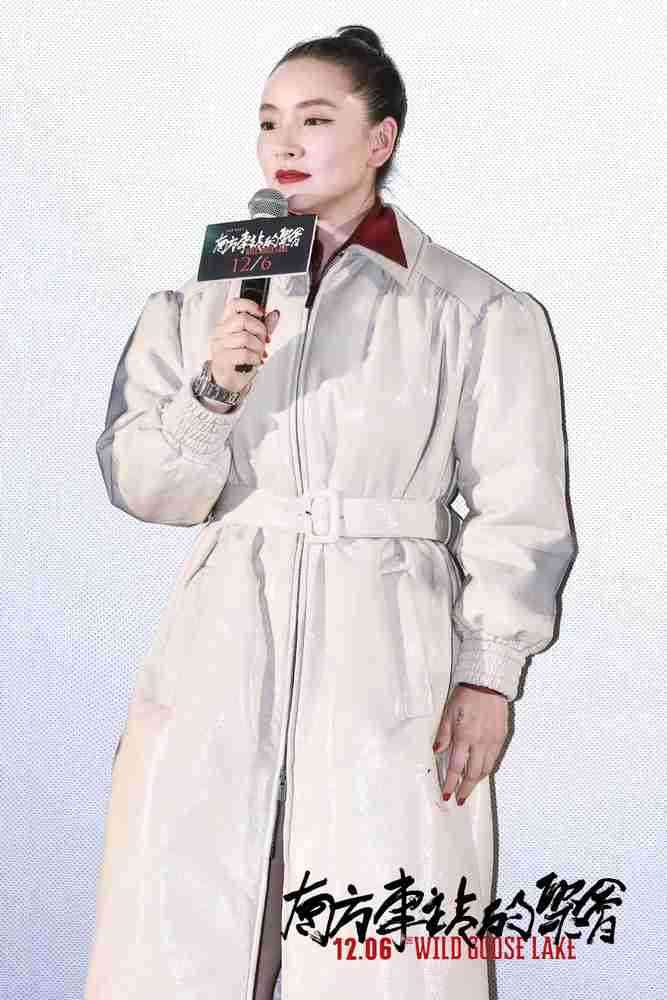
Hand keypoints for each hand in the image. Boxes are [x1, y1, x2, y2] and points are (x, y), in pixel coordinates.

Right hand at [209, 297, 280, 391]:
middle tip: (263, 340)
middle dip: (259, 330)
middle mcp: (220, 332)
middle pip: (243, 319)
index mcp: (225, 324)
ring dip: (258, 347)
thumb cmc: (238, 361)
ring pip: (245, 337)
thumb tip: (274, 315)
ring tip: (258, 353)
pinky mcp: (222, 359)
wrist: (227, 382)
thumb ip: (263, 327)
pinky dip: (254, 358)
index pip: (233, 305)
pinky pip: (244, 353)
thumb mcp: (253, 341)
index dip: (250, 305)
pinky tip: (253, 361)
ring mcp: (219, 345)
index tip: (261, 312)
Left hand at [433, 684, 507, 804]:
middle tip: (460, 798)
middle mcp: (480, 742)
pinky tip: (481, 772)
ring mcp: (493, 741)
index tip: (446, 794)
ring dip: (477, 781)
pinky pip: (495, 759)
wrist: (488, 684)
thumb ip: (443, 734)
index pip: (456, 767)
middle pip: (473, 773)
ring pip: (486, 769)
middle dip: (465, 789)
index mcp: (464, 736)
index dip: (450, 783)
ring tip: (469, 788)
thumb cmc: (466, 696)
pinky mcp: (502, 737)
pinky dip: (487, 769)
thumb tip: (436, 751)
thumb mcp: (448, 713)